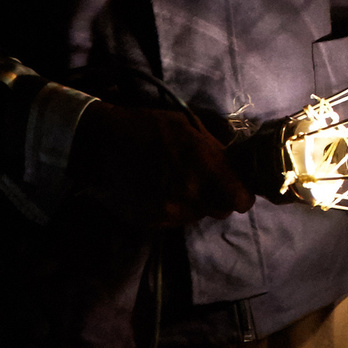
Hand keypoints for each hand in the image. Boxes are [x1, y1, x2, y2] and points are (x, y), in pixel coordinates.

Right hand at [69, 103, 252, 228]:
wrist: (104, 143)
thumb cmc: (151, 127)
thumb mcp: (191, 127)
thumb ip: (217, 150)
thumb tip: (237, 164)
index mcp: (204, 166)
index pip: (241, 200)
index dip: (243, 195)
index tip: (238, 187)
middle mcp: (190, 193)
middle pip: (222, 210)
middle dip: (221, 198)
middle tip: (209, 182)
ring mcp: (169, 210)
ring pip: (199, 216)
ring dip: (197, 203)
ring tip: (182, 183)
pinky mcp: (151, 220)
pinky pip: (177, 220)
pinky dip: (176, 208)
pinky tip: (164, 190)